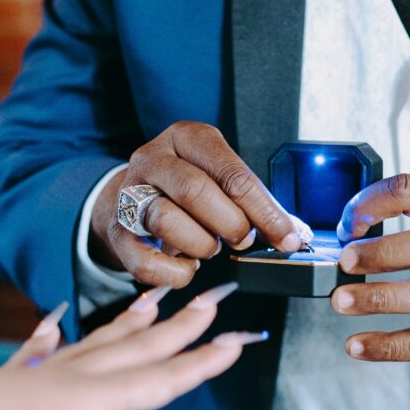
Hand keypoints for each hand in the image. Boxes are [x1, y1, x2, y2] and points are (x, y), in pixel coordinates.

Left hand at [0, 283, 260, 409]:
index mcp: (92, 400)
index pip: (161, 380)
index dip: (202, 363)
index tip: (240, 339)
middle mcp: (71, 379)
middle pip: (137, 349)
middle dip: (179, 328)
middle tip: (214, 299)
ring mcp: (36, 377)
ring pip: (97, 343)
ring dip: (130, 324)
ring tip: (155, 300)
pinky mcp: (4, 384)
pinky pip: (38, 352)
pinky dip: (51, 336)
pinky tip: (54, 322)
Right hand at [90, 121, 303, 287]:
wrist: (132, 197)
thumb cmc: (188, 188)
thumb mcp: (218, 177)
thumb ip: (251, 201)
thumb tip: (293, 234)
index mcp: (188, 137)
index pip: (232, 173)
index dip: (265, 210)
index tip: (288, 238)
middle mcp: (154, 158)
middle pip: (196, 191)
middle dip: (231, 224)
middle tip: (244, 241)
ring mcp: (129, 193)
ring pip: (166, 220)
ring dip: (201, 244)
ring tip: (210, 247)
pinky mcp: (117, 230)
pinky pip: (144, 260)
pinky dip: (174, 273)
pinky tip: (188, 268)